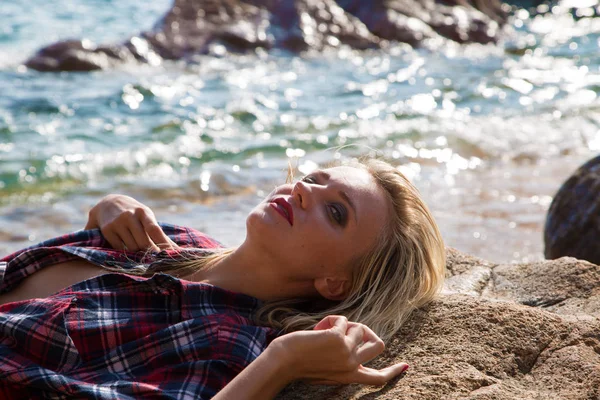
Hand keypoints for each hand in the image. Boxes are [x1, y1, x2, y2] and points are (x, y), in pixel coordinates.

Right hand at [85, 194, 177, 251]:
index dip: (162, 243)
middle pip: (143, 243)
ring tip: (140, 250)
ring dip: (138, 253)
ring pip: (132, 248)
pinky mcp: (107, 230)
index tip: (170, 255)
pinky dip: (126, 252)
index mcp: (143, 212)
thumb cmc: (136, 215)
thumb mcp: (148, 218)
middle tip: (156, 259)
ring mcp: (117, 223)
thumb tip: (178, 251)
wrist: (109, 204)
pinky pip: (120, 249)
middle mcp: (129, 216)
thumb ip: (160, 234)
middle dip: (151, 252)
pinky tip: (127, 247)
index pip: (154, 229)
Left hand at [270, 315, 407, 385]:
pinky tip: (317, 328)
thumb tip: (355, 333)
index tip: (406, 366)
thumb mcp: (326, 366)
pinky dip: (331, 319)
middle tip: (348, 329)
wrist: (282, 362)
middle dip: (368, 331)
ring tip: (322, 330)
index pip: (377, 378)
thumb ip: (342, 358)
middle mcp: (352, 366)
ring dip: (343, 324)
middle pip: (379, 345)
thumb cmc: (298, 363)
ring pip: (359, 328)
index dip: (393, 371)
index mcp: (349, 377)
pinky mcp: (339, 338)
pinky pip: (343, 319)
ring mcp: (347, 353)